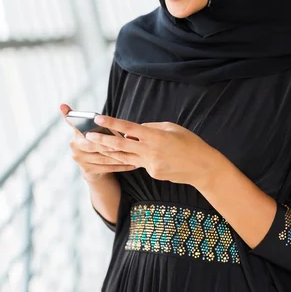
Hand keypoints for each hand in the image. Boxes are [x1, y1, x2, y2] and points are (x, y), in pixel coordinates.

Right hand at [60, 104, 136, 176]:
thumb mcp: (96, 132)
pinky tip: (132, 164)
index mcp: (76, 133)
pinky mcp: (87, 171)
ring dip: (118, 156)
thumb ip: (98, 126)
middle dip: (107, 144)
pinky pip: (106, 168)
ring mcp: (80, 160)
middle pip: (91, 145)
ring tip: (131, 153)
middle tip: (120, 142)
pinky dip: (120, 166)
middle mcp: (74, 146)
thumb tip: (103, 119)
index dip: (67, 115)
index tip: (63, 106)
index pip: (71, 123)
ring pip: (102, 158)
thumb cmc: (98, 143)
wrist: (94, 167)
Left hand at [85, 115, 221, 186]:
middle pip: (120, 146)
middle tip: (87, 136)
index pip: (128, 128)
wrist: (202, 168)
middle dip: (102, 140)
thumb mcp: (172, 128)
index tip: (98, 118)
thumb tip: (134, 130)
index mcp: (155, 136)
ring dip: (110, 151)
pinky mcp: (152, 173)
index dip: (112, 123)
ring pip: (125, 157)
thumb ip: (151, 128)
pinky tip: (134, 152)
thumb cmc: (190, 143)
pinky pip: (139, 162)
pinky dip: (134, 156)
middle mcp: (150, 151)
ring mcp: (150, 165)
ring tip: (97, 145)